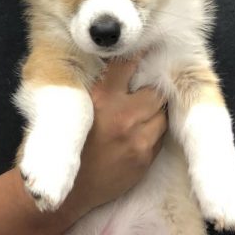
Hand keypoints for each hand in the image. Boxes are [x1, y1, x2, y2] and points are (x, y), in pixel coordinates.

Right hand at [65, 57, 166, 214]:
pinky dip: (155, 128)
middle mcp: (123, 116)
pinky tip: (143, 128)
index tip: (147, 45)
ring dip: (156, 108)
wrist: (72, 190)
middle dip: (152, 87)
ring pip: (162, 112)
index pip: (126, 66)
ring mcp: (138, 139)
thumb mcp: (78, 108)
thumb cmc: (72, 143)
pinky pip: (161, 134)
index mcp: (102, 99)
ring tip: (145, 108)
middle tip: (147, 84)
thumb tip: (115, 61)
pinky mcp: (146, 157)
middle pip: (154, 90)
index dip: (138, 54)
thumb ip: (99, 86)